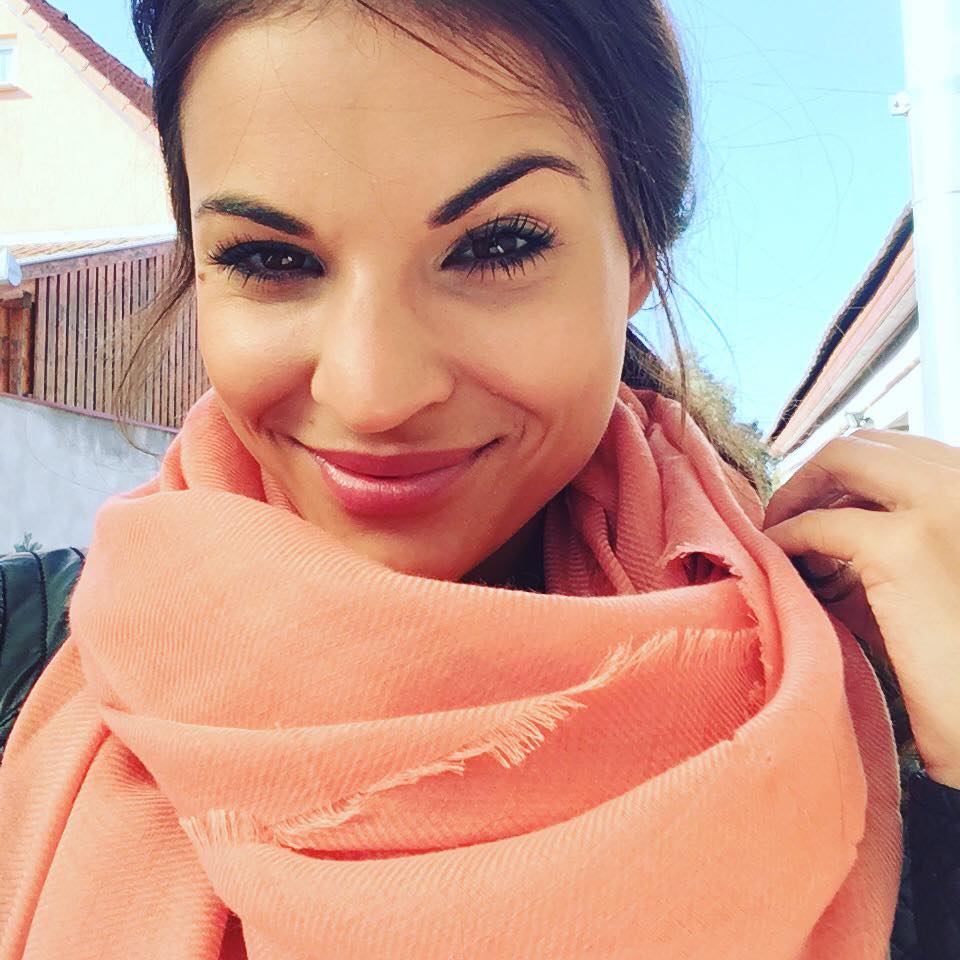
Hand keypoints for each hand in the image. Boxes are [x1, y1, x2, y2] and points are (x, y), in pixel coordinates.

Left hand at [762, 429, 959, 787]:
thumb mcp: (929, 579)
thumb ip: (890, 540)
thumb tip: (819, 525)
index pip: (903, 449)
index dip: (849, 476)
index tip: (821, 509)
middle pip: (868, 441)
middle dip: (817, 473)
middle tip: (791, 518)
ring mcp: (943, 507)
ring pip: (842, 456)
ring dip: (800, 493)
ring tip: (785, 539)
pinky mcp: (904, 549)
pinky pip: (817, 524)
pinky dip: (786, 537)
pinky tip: (781, 562)